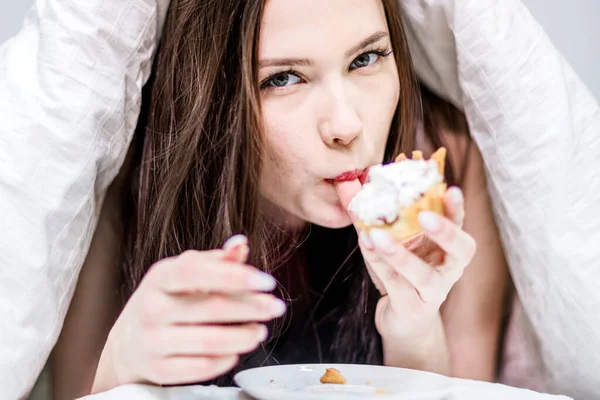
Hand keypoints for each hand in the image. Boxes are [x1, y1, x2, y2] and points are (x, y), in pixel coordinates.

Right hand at [92, 235, 285, 391]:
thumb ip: (217, 260)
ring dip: (244, 336)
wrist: (128, 343)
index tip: (266, 282)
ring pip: (211, 341)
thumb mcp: (184, 274)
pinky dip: (227, 359)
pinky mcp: (159, 369)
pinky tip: (237, 351)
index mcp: (161, 277)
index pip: (197, 271)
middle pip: (212, 307)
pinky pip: (202, 367)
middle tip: (276, 307)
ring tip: (260, 331)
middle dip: (253, 308)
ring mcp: (153, 340)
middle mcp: (153, 307)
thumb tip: (241, 244)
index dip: (235, 276)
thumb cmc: (165, 301)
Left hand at [335, 181, 475, 339]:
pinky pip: (396, 284)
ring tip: (378, 235)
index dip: (456, 208)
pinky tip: (366, 244)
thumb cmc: (401, 275)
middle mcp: (449, 269)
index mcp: (448, 247)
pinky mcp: (412, 308)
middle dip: (446, 232)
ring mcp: (433, 291)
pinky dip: (379, 264)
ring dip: (399, 254)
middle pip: (461, 250)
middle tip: (426, 216)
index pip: (459, 223)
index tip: (451, 189)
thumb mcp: (390, 241)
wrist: (403, 321)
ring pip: (422, 274)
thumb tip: (348, 182)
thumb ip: (371, 213)